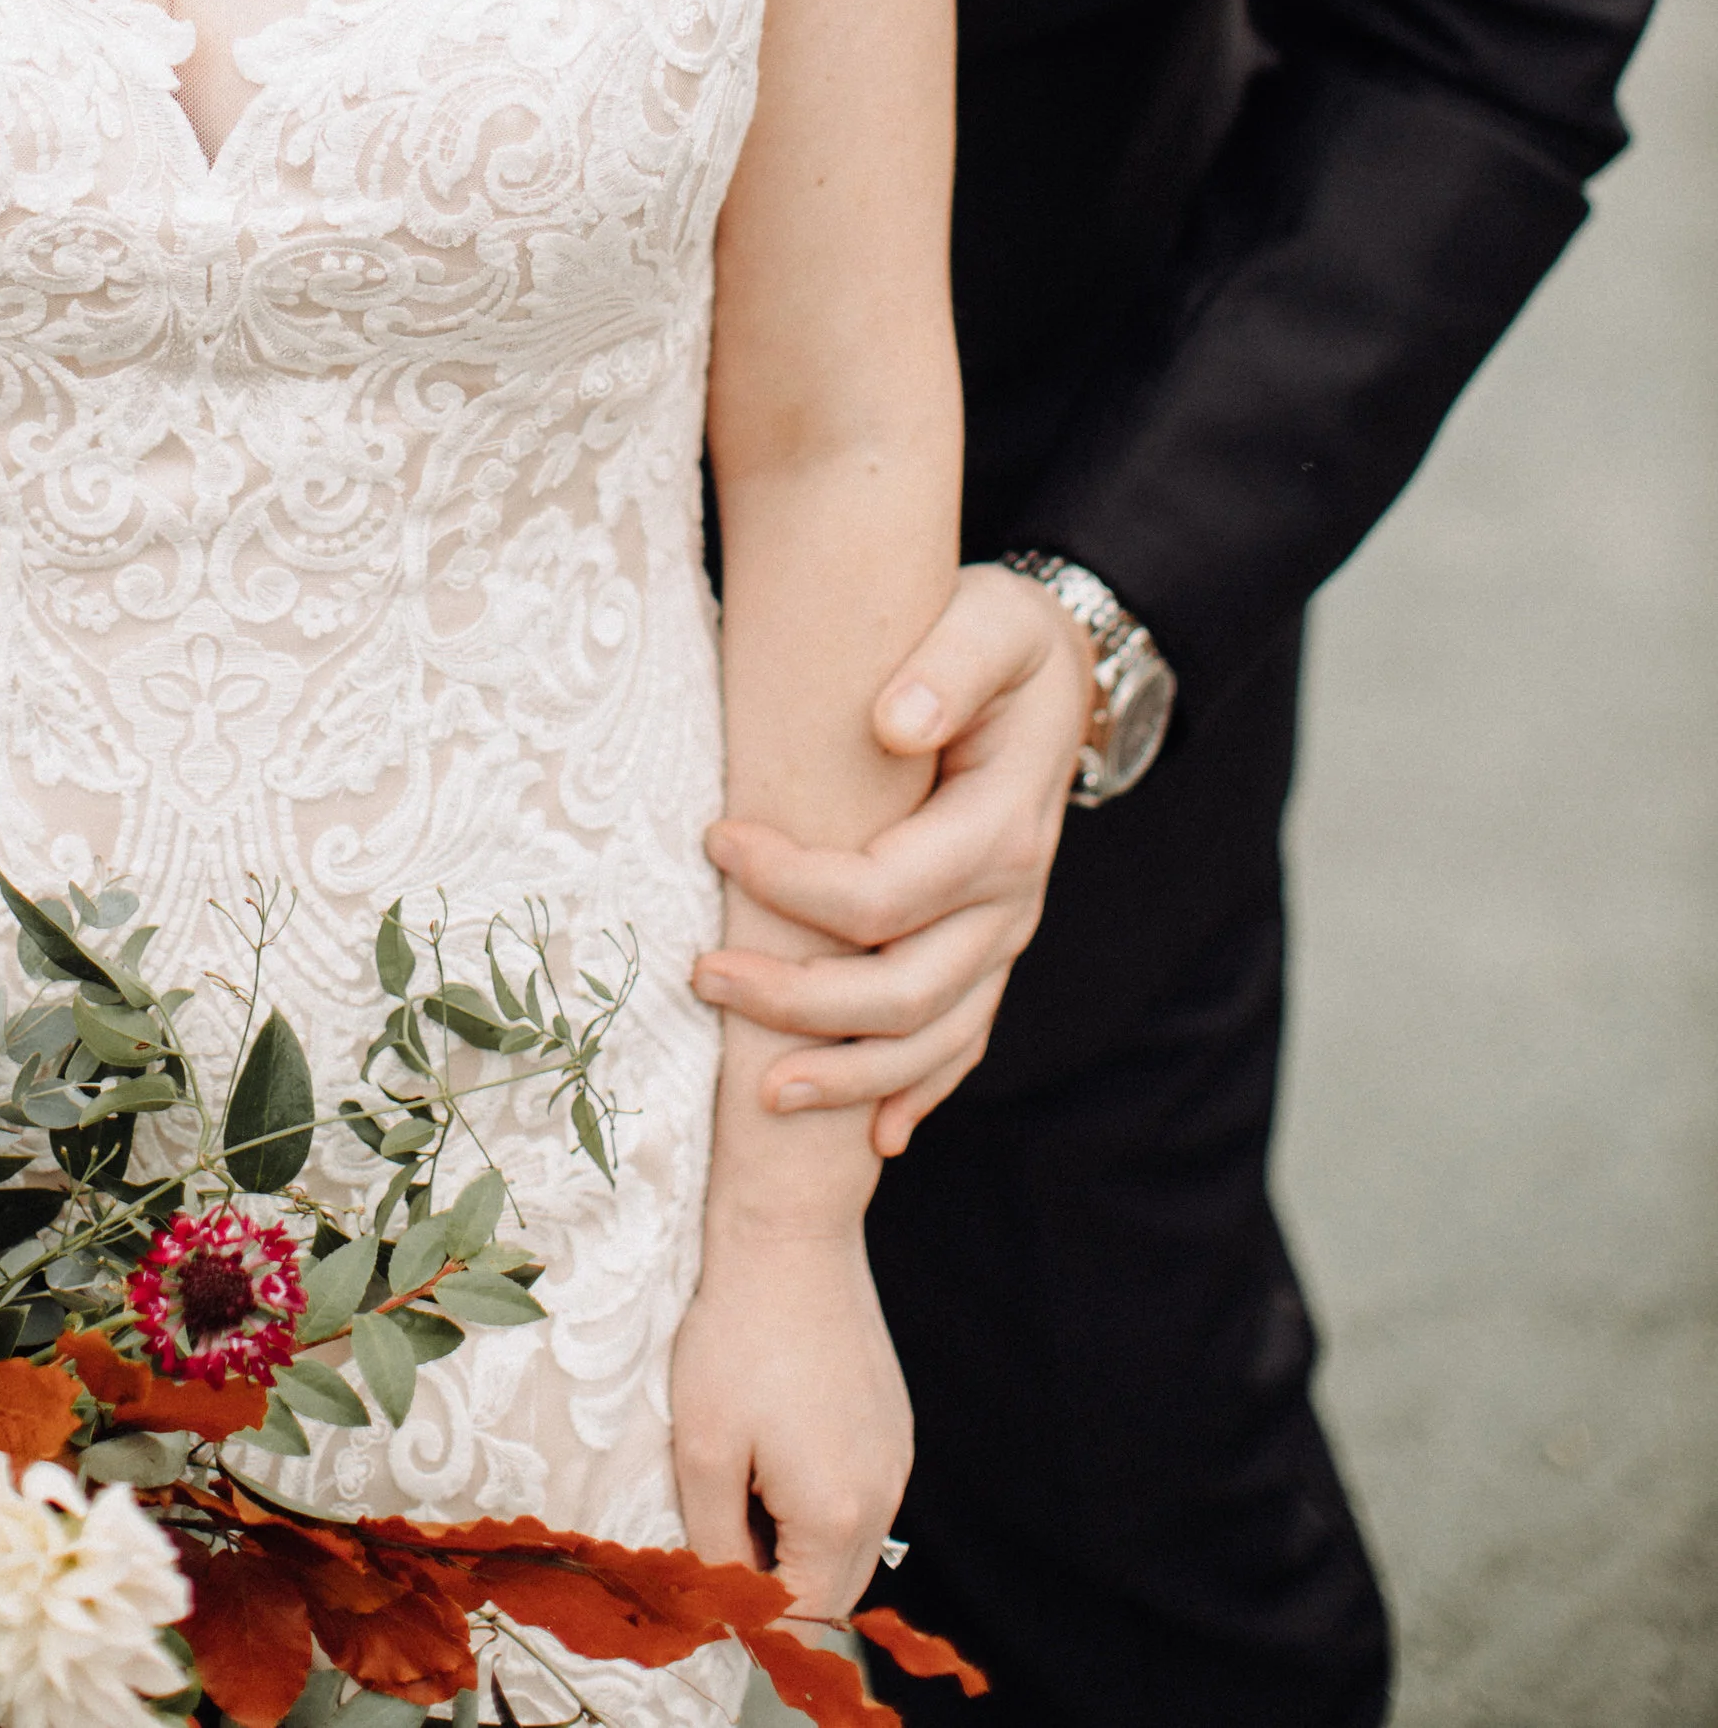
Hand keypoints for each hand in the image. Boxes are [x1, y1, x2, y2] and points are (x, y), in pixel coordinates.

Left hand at [671, 1233, 910, 1618]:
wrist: (792, 1236)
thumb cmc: (738, 1337)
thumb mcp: (705, 1449)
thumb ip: (715, 1545)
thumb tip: (723, 1603)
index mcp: (835, 1515)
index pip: (798, 1616)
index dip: (746, 1615)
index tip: (704, 1583)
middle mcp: (883, 1497)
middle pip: (835, 1591)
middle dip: (777, 1587)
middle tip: (719, 1536)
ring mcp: (898, 1458)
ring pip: (853, 1546)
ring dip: (800, 1545)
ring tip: (745, 1486)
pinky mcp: (897, 1425)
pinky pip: (865, 1496)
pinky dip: (824, 1503)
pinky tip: (780, 1450)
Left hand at [693, 560, 1092, 1156]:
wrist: (1055, 667)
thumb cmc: (1002, 636)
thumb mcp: (989, 621)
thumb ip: (948, 667)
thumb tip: (893, 724)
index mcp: (1000, 827)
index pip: (883, 892)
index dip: (793, 884)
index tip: (717, 842)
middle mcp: (1010, 900)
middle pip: (900, 992)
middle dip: (796, 1001)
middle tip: (702, 974)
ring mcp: (1003, 936)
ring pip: (929, 1040)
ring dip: (843, 1074)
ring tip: (758, 1091)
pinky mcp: (989, 950)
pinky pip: (962, 1042)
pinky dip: (917, 1091)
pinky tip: (872, 1136)